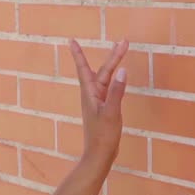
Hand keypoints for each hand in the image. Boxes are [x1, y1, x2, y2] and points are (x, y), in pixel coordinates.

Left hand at [69, 38, 128, 165]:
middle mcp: (92, 94)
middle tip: (122, 42)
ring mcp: (98, 101)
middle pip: (102, 71)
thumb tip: (122, 70)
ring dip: (113, 65)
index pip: (84, 68)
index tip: (71, 40)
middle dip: (112, 56)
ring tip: (120, 52)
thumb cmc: (103, 135)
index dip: (78, 54)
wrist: (100, 154)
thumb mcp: (111, 112)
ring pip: (105, 78)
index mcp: (90, 93)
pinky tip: (117, 77)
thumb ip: (116, 91)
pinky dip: (113, 79)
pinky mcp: (104, 108)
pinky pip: (108, 87)